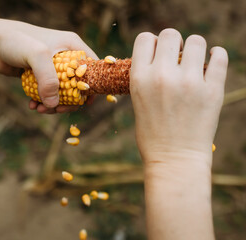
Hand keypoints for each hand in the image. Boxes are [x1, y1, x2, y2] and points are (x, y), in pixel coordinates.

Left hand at [0, 18, 97, 112]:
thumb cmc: (16, 42)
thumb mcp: (36, 56)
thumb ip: (48, 80)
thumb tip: (54, 104)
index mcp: (71, 45)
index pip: (92, 67)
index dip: (92, 86)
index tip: (85, 103)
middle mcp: (65, 55)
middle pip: (77, 84)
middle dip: (69, 101)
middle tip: (56, 110)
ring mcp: (52, 66)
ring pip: (61, 91)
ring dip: (53, 104)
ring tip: (40, 109)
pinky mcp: (40, 74)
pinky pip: (47, 92)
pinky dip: (42, 101)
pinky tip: (32, 105)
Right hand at [130, 28, 227, 165]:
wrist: (174, 159)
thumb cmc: (152, 133)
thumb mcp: (138, 101)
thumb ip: (147, 76)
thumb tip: (162, 54)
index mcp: (139, 78)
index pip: (145, 38)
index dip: (152, 43)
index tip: (158, 54)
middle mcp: (162, 76)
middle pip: (170, 34)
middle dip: (173, 43)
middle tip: (177, 57)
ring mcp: (189, 82)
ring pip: (196, 41)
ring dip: (194, 48)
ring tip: (194, 63)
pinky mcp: (212, 90)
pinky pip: (219, 56)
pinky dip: (217, 55)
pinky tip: (211, 62)